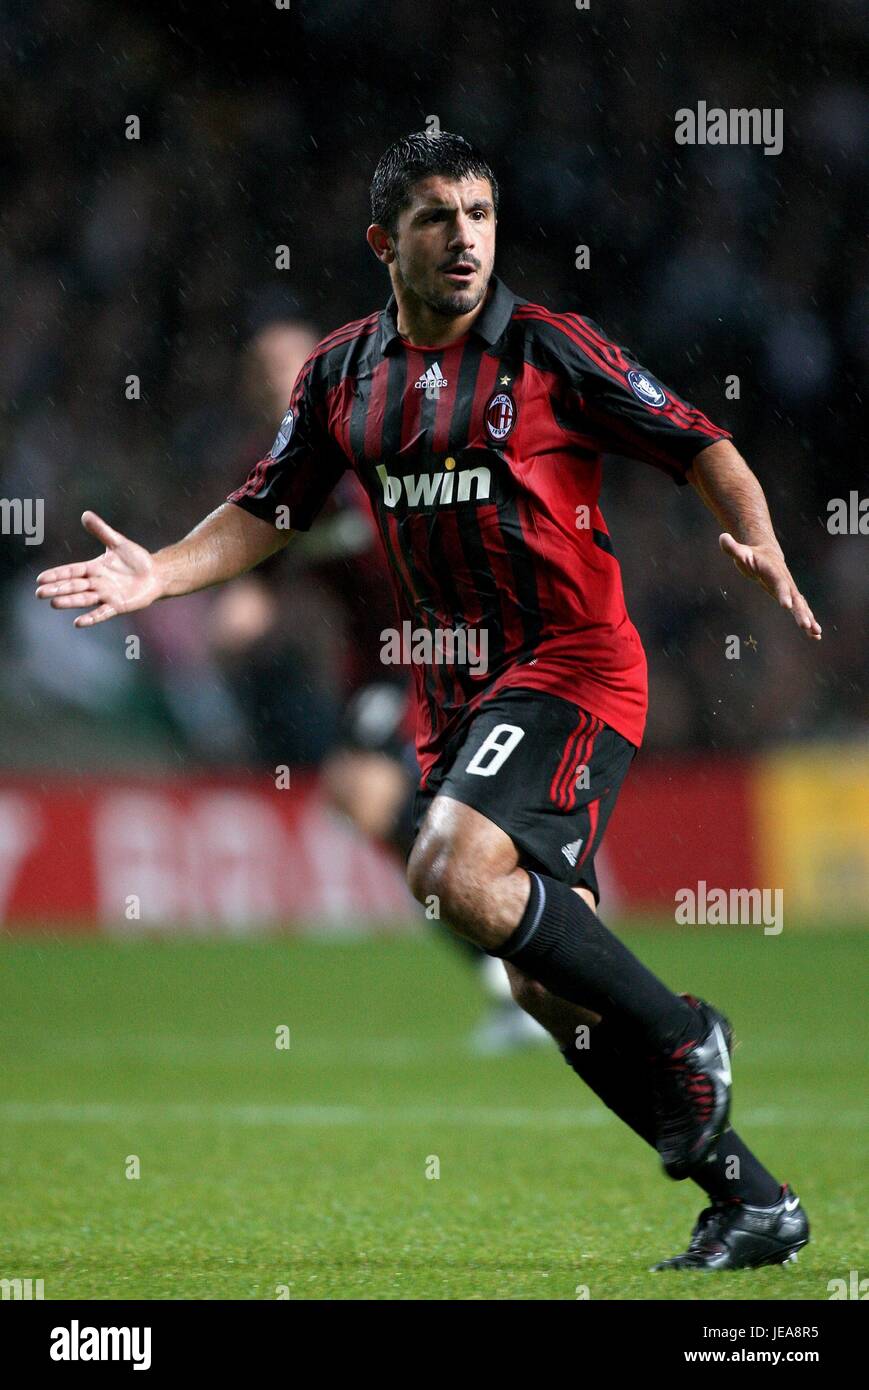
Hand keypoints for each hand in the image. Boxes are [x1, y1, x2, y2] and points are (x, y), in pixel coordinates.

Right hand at [35, 511, 163, 627]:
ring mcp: (105, 595)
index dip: (56, 574)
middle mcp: (96, 583)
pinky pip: (101, 613)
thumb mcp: (117, 542)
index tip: (40, 579)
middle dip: (57, 589)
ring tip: (54, 604)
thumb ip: (101, 530)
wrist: (156, 574)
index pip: (71, 571)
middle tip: (40, 593)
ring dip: (69, 602)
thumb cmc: (136, 559)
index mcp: (93, 568)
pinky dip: (91, 618)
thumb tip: (85, 514)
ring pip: (83, 599)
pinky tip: (78, 623)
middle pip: (73, 586)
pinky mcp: (117, 606)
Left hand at [719, 533, 821, 639]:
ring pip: (802, 606)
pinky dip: (810, 622)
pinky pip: (802, 610)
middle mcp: (786, 582)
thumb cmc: (751, 555)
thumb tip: (722, 538)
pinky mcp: (792, 598)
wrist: (767, 555)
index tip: (786, 606)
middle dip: (800, 612)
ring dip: (809, 619)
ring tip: (816, 633)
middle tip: (805, 626)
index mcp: (774, 572)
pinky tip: (816, 636)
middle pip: (795, 598)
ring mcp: (791, 590)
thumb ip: (732, 548)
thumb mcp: (741, 552)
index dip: (783, 594)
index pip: (780, 584)